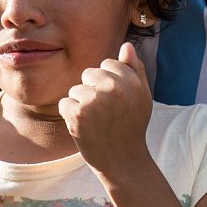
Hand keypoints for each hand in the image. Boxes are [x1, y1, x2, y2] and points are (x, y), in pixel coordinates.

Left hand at [58, 42, 152, 176]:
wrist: (122, 161)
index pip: (108, 64)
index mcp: (131, 81)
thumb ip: (135, 69)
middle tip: (105, 113)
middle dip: (93, 91)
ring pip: (76, 89)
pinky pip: (65, 103)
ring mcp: (94, 101)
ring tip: (96, 122)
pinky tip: (85, 128)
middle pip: (89, 74)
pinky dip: (70, 115)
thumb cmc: (132, 126)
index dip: (109, 83)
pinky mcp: (77, 114)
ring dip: (81, 104)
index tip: (117, 102)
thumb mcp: (141, 96)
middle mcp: (113, 88)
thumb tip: (126, 45)